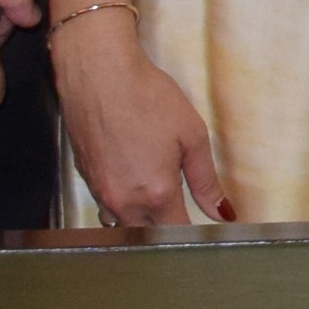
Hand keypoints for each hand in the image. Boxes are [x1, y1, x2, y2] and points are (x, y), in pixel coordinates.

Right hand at [53, 18, 227, 223]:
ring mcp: (99, 191)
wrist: (99, 73)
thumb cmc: (146, 97)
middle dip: (165, 228)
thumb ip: (206, 181)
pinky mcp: (85, 177)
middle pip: (146, 234)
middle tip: (181, 211)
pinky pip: (106, 204)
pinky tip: (132, 177)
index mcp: (155, 193)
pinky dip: (122, 201)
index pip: (176, 233)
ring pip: (123, 222)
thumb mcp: (192, 136)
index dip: (192, 235)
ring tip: (157, 195)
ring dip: (141, 218)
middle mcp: (122, 200)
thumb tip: (223, 212)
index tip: (204, 229)